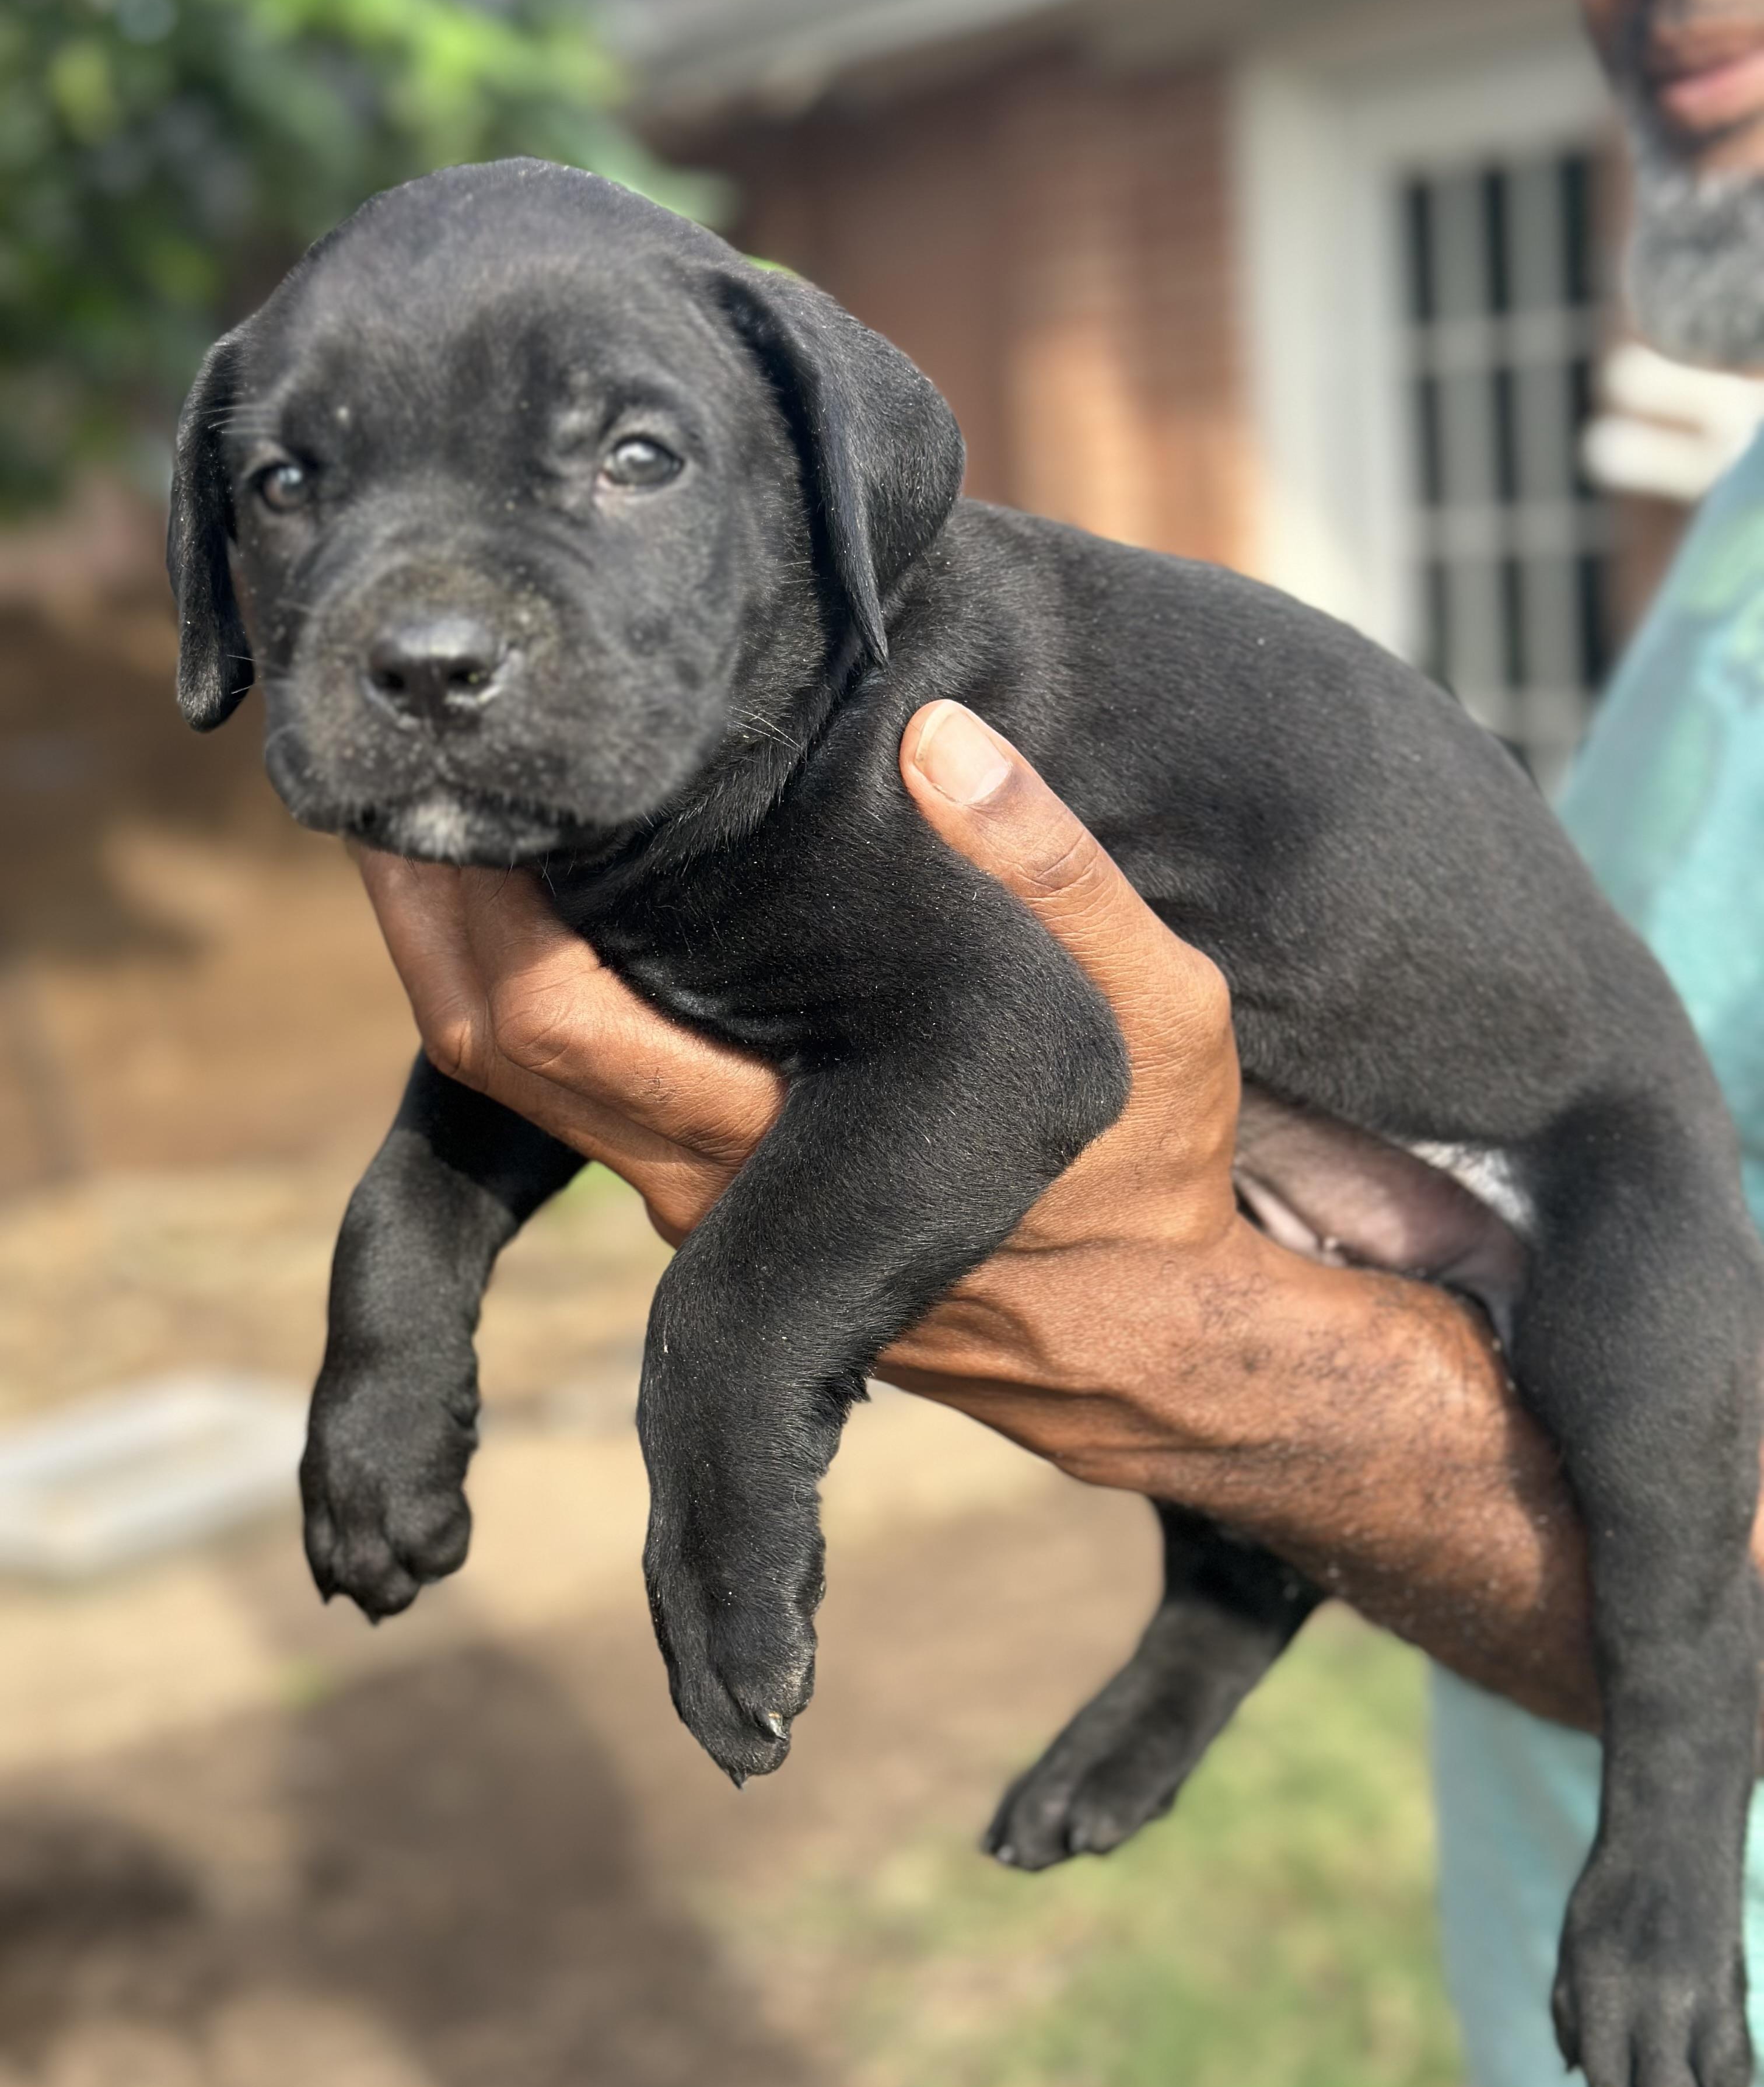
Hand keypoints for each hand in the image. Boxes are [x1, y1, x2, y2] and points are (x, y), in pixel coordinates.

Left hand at [352, 698, 1239, 1281]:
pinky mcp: (705, 1204)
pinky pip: (577, 1098)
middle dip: (427, 906)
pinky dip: (534, 994)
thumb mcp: (1158, 1012)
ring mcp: (690, 1205)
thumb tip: (944, 740)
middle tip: (398, 765)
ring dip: (468, 949)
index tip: (446, 779)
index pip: (552, 1022)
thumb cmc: (1148, 1174)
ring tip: (456, 805)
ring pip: (520, 1081)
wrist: (1139, 1347)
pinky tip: (549, 900)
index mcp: (778, 1134)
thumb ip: (1060, 878)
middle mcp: (699, 1183)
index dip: (469, 904)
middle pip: (486, 1047)